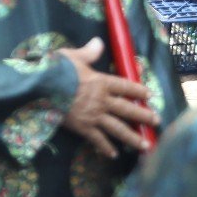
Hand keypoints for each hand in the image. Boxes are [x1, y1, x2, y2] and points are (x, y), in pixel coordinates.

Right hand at [59, 38, 153, 157]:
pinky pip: (98, 139)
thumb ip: (88, 52)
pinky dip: (106, 148)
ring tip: (145, 145)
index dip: (138, 90)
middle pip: (127, 109)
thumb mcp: (72, 57)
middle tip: (157, 121)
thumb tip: (99, 41)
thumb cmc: (55, 70)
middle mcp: (102, 101)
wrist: (40, 88)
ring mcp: (94, 116)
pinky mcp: (83, 127)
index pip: (125, 86)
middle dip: (143, 116)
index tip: (149, 95)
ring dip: (133, 137)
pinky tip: (113, 154)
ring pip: (118, 128)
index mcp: (101, 82)